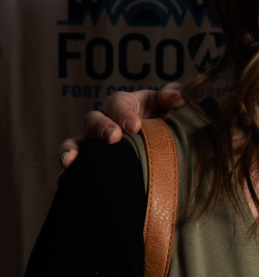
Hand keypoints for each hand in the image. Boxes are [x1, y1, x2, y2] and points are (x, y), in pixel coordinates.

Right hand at [58, 84, 185, 168]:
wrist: (169, 146)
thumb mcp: (174, 104)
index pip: (118, 103)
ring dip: (71, 150)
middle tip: (113, 138)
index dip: (124, 113)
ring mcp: (95, 144)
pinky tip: (65, 182)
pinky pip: (75, 168)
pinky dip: (66, 173)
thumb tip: (174, 97)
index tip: (135, 126)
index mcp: (125, 105)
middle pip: (94, 120)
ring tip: (70, 161)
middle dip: (101, 128)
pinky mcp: (92, 163)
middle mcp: (105, 121)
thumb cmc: (170, 119)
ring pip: (75, 143)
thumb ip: (177, 94)